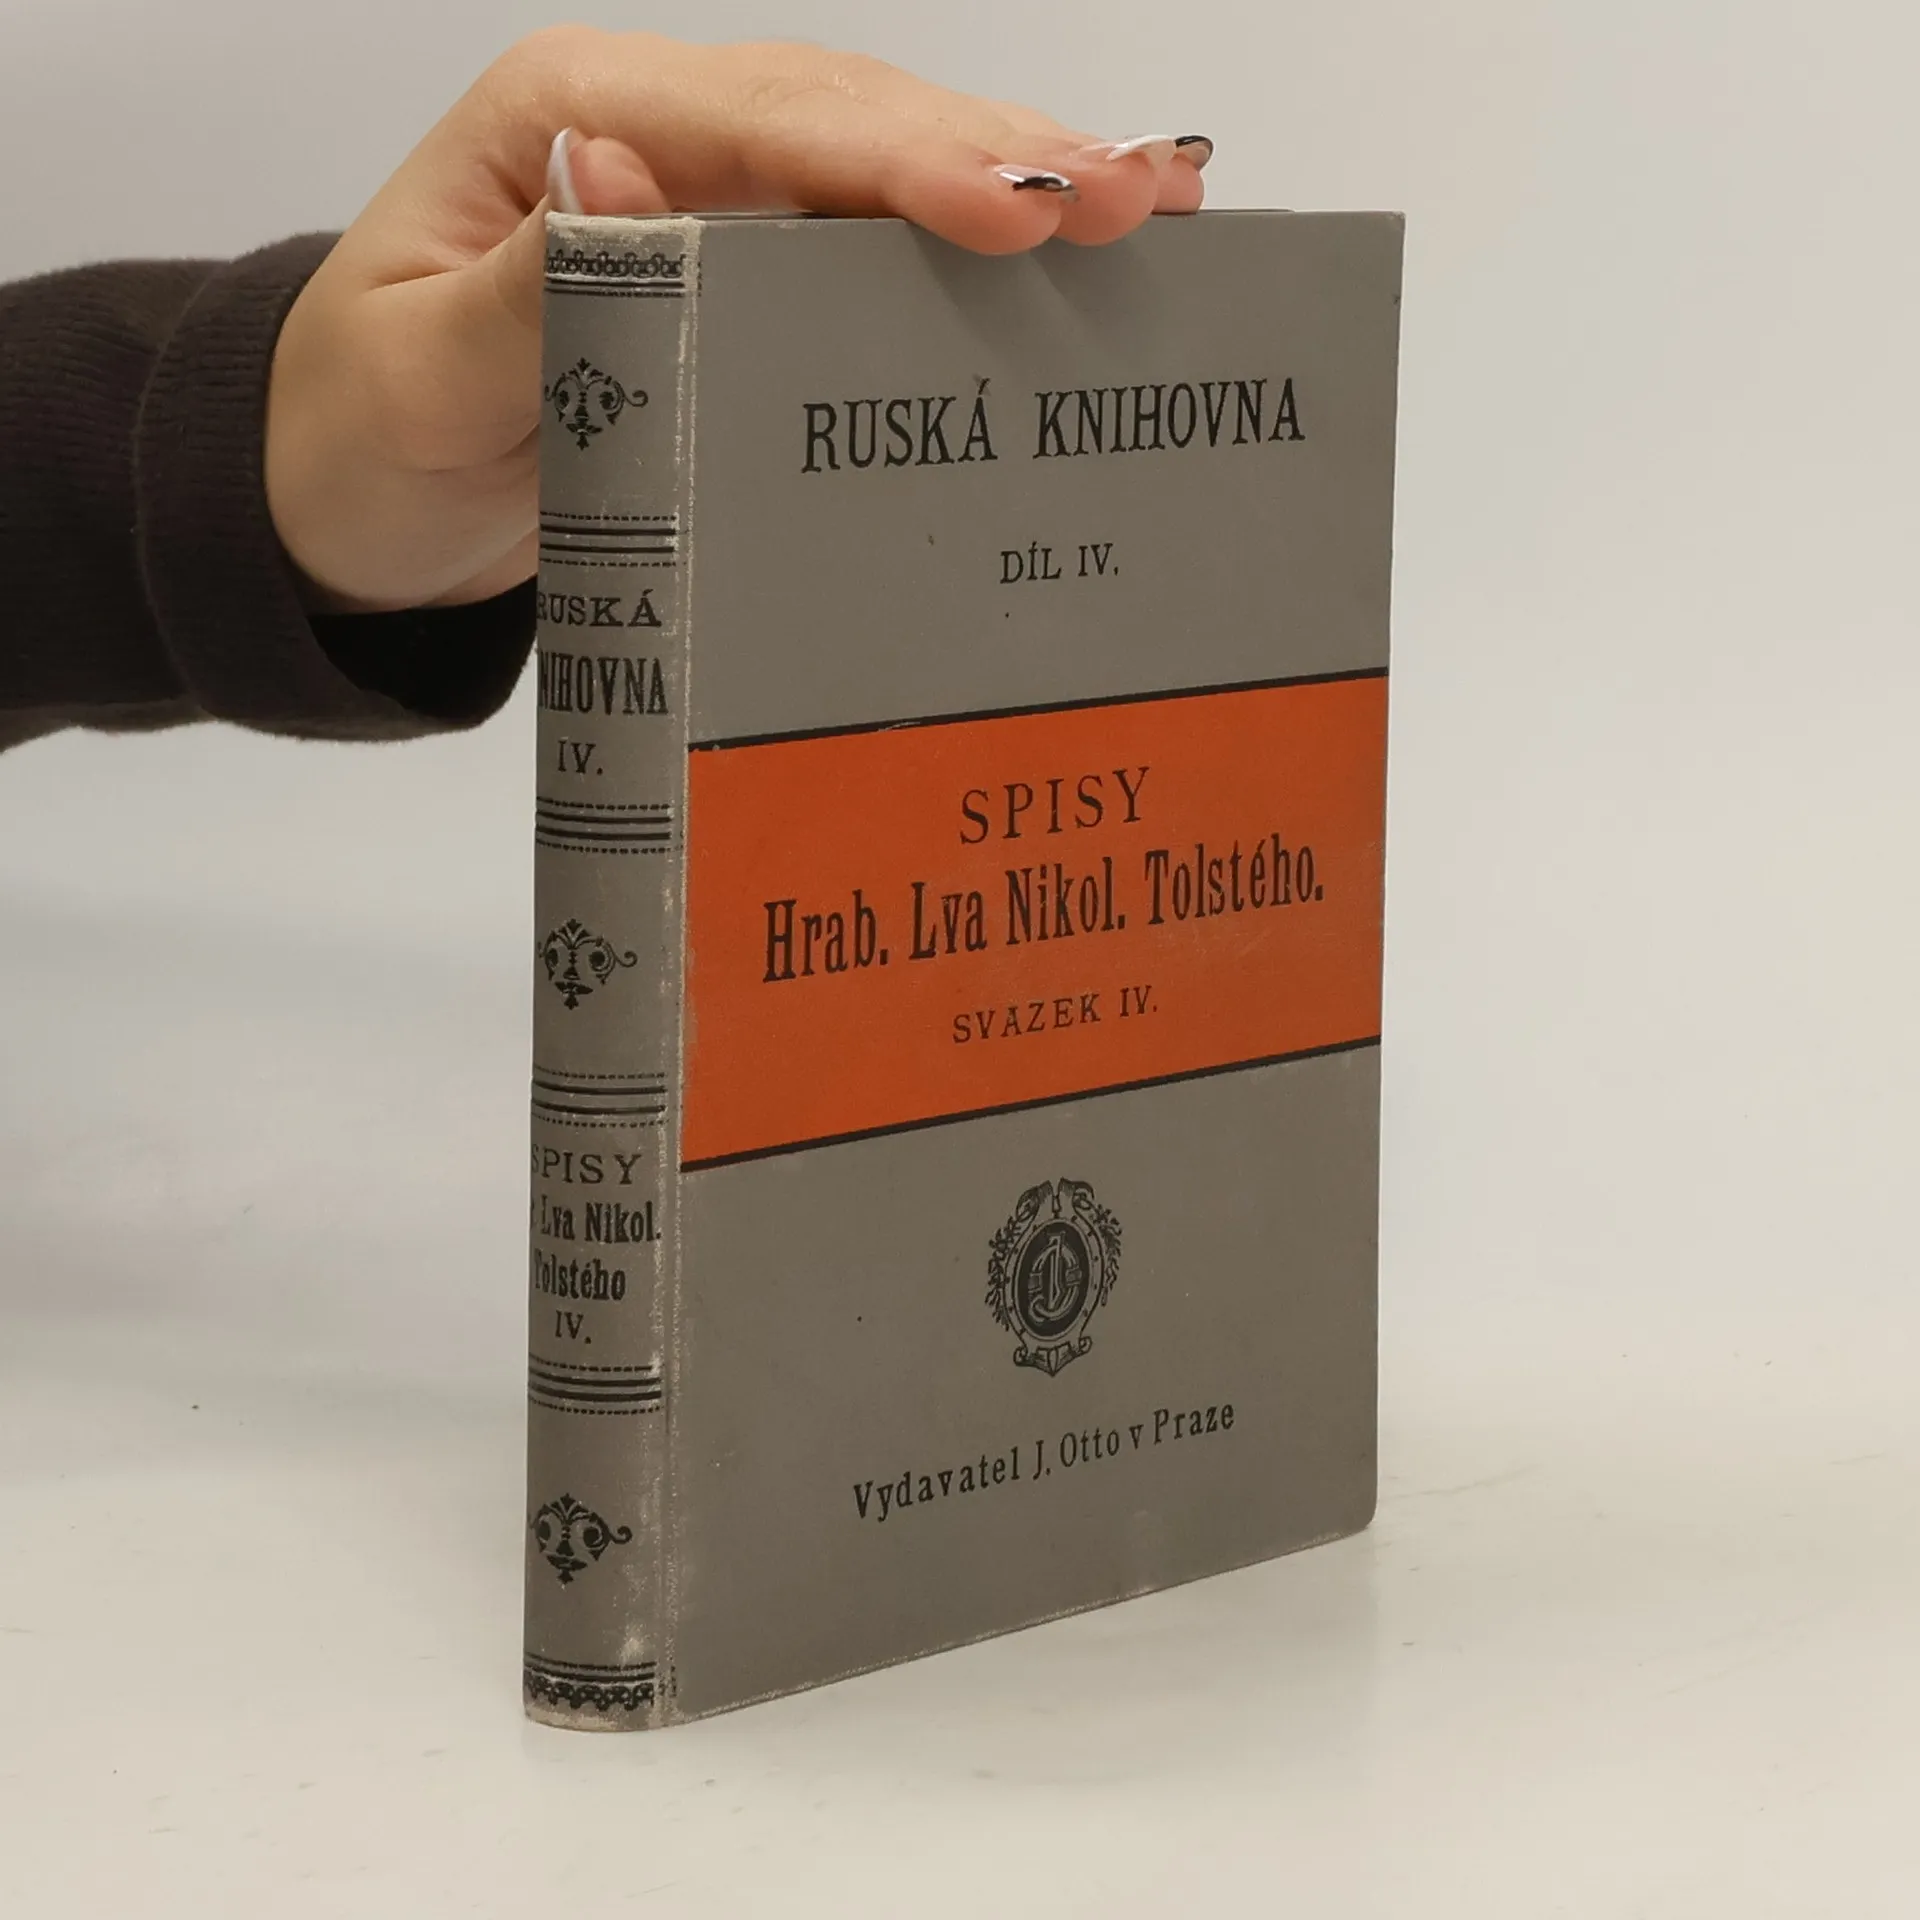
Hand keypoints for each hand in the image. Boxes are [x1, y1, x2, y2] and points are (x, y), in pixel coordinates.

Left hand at [264, 29, 1209, 615]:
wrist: (348, 498)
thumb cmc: (363, 433)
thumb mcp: (420, 373)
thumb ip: (526, 277)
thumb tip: (617, 171)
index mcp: (571, 120)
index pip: (766, 123)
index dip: (901, 160)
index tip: (1018, 209)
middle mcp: (657, 136)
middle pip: (855, 122)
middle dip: (1003, 155)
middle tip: (1140, 198)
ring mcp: (710, 202)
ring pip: (886, 170)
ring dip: (1021, 185)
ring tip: (1156, 208)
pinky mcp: (742, 276)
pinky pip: (870, 250)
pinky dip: (974, 256)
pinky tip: (1072, 256)